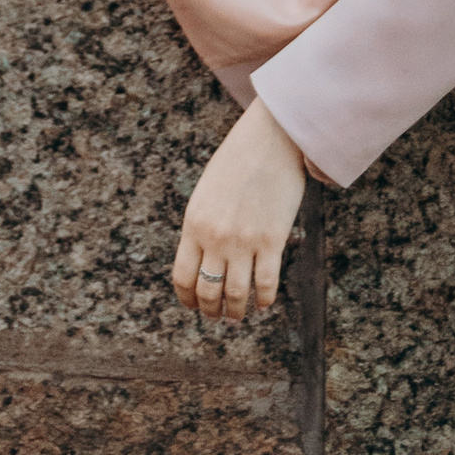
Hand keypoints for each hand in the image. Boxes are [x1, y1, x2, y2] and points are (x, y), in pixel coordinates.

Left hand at [173, 100, 308, 324]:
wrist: (271, 138)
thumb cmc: (239, 159)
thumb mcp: (207, 192)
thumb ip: (203, 224)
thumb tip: (205, 255)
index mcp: (193, 224)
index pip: (182, 276)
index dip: (187, 299)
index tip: (193, 306)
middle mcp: (215, 237)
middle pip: (207, 291)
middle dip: (211, 310)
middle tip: (218, 317)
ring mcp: (244, 240)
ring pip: (236, 294)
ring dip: (236, 312)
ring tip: (238, 316)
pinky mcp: (272, 239)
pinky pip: (266, 282)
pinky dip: (264, 299)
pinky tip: (264, 303)